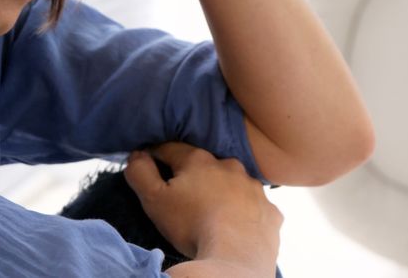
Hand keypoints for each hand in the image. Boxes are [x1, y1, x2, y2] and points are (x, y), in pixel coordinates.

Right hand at [124, 142, 281, 272]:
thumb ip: (141, 173)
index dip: (157, 155)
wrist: (235, 258)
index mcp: (200, 161)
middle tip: (184, 195)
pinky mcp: (270, 211)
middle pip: (206, 165)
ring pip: (234, 183)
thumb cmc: (192, 225)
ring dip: (223, 191)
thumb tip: (137, 154)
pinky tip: (238, 225)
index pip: (171, 149)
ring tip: (213, 212)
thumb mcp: (154, 200)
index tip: (149, 162)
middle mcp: (230, 167)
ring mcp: (254, 188)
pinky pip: (256, 207)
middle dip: (194, 174)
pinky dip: (246, 212)